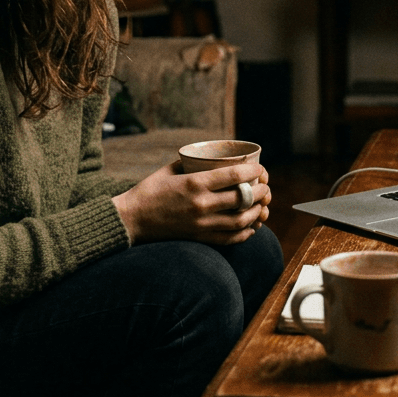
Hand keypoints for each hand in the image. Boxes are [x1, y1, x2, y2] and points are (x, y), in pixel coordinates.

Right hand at [112, 160, 271, 244]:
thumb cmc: (150, 190)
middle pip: (243, 199)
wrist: (132, 219)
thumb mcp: (171, 168)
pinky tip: (251, 225)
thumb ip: (195, 163)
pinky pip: (230, 238)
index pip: (235, 176)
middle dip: (261, 192)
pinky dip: (245, 232)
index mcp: (194, 183)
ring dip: (257, 212)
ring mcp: (201, 224)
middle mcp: (201, 204)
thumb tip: (217, 158)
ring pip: (241, 220)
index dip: (254, 172)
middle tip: (265, 187)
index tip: (261, 169)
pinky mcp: (199, 238)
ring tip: (261, 206)